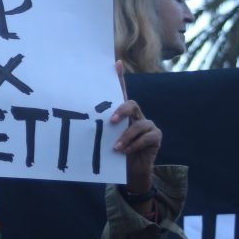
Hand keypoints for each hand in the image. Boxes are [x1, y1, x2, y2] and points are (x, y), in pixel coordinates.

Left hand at [110, 61, 160, 191]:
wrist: (130, 174)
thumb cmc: (114, 154)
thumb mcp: (105, 140)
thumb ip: (100, 129)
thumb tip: (82, 122)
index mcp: (123, 114)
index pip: (121, 93)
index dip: (120, 78)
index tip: (116, 64)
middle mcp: (136, 116)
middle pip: (131, 104)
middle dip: (121, 110)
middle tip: (111, 121)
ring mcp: (147, 125)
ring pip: (138, 123)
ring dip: (125, 136)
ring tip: (116, 147)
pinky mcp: (155, 136)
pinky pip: (147, 136)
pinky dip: (135, 144)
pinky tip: (126, 151)